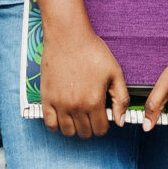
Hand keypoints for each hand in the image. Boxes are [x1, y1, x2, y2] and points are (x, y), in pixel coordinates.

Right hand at [38, 24, 127, 138]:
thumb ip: (121, 99)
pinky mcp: (46, 98)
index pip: (100, 129)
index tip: (102, 117)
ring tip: (77, 117)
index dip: (104, 125)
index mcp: (94, 101)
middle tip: (91, 116)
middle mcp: (76, 106)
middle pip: (85, 132)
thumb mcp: (114, 73)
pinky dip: (56, 126)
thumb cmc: (91, 51)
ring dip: (74, 128)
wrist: (67, 36)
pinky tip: (62, 117)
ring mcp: (59, 103)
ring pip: (67, 131)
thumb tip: (120, 121)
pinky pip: (50, 124)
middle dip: (90, 127)